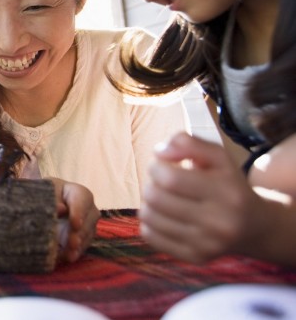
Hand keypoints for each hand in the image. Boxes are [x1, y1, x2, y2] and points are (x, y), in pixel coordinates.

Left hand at [50, 177, 98, 262]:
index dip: (79, 211)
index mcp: (78, 192)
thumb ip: (51, 199)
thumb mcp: (44, 193)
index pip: (82, 198)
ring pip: (87, 234)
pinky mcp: (84, 238)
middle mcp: (88, 208)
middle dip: (80, 232)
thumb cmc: (44, 195)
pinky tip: (67, 258)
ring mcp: (88, 224)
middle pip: (89, 219)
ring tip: (69, 255)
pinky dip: (75, 252)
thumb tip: (60, 209)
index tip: (74, 224)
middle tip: (72, 243)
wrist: (44, 204)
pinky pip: (83, 246)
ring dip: (78, 246)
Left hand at [140, 132, 258, 262]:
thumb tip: (159, 152)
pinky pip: (150, 236)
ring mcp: (207, 244)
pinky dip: (149, 222)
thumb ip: (188, 142)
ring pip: (149, 217)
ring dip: (148, 202)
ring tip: (162, 197)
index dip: (156, 166)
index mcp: (226, 192)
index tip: (161, 164)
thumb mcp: (217, 156)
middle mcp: (219, 222)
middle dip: (150, 183)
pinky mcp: (195, 257)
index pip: (169, 178)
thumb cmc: (228, 183)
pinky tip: (164, 215)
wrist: (253, 225)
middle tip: (160, 181)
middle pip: (156, 197)